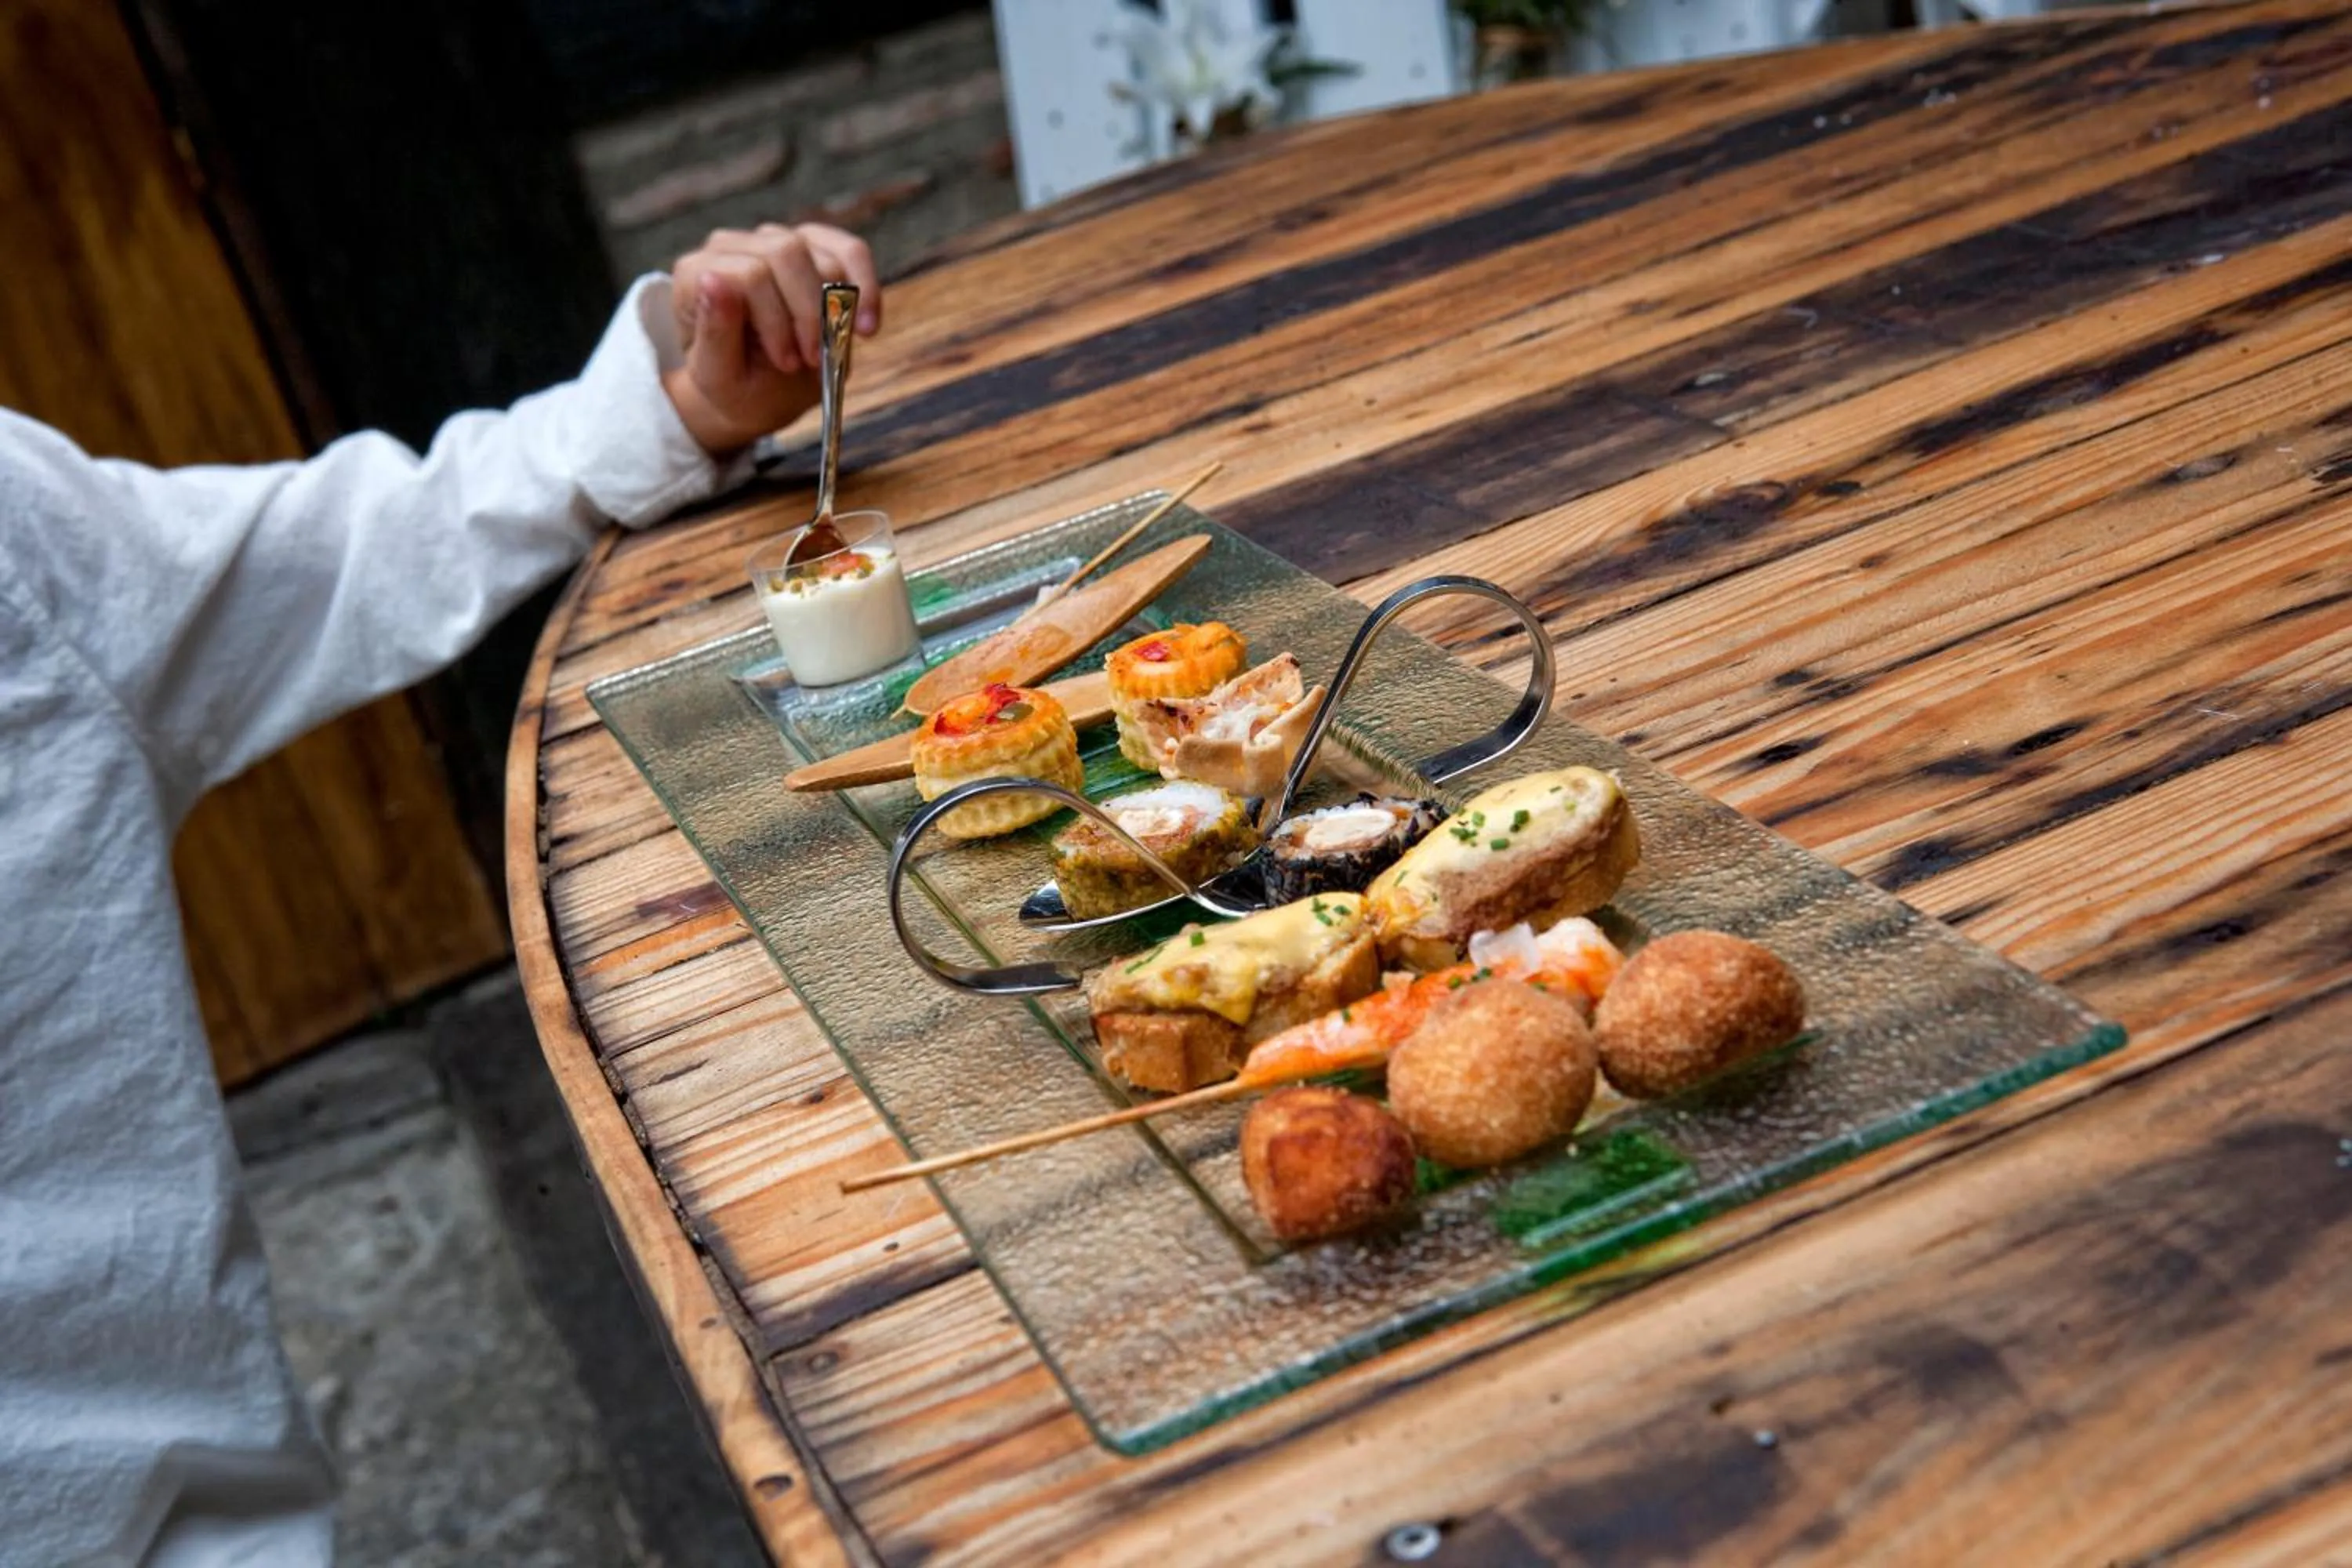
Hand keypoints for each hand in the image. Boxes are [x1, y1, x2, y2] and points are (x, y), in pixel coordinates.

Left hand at [660, 223, 881, 455]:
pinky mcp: (810, 245)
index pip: (749, 274)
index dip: (777, 321)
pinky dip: (865, 287)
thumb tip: (715, 278)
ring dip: (838, 309)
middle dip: (809, 312)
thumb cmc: (732, 385)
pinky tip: (867, 326)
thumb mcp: (718, 376)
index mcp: (697, 274)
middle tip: (814, 359)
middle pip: (787, 252)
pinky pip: (849, 250)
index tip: (790, 364)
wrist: (754, 390)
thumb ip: (716, 331)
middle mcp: (732, 247)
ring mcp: (772, 241)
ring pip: (821, 254)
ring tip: (832, 349)